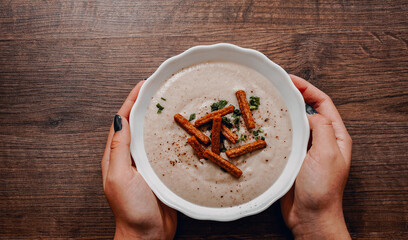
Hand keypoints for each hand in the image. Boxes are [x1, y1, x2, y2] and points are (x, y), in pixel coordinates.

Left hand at [101, 81, 176, 239]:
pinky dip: (172, 136)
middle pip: (138, 124)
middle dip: (146, 105)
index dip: (131, 101)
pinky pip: (166, 148)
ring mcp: (146, 163)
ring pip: (152, 134)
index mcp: (116, 155)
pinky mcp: (161, 171)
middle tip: (160, 89)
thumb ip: (119, 148)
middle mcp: (131, 156)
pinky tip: (184, 130)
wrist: (147, 235)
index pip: (122, 121)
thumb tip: (119, 119)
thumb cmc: (131, 208)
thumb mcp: (120, 176)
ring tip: (172, 103)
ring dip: (160, 118)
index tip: (144, 84)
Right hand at [281, 75, 351, 238]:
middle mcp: (320, 139)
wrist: (309, 216)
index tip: (290, 79)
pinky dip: (273, 129)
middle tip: (274, 87)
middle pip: (306, 110)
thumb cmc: (322, 187)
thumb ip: (320, 127)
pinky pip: (282, 138)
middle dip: (292, 96)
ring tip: (266, 103)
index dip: (307, 88)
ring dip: (281, 112)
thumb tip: (307, 111)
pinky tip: (261, 126)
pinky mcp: (291, 159)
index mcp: (334, 135)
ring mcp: (304, 149)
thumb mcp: (326, 153)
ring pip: (292, 123)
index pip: (323, 102)